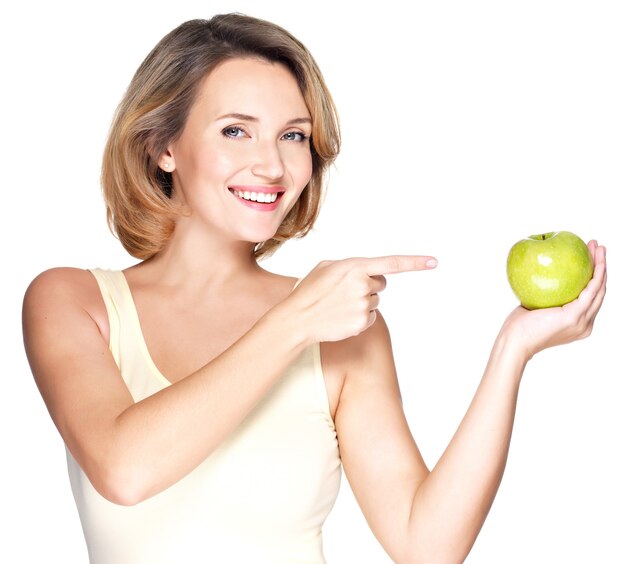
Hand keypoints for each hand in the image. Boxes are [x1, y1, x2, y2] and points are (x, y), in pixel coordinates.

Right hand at [286, 255, 437, 343]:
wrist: (298, 318)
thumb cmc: (309, 291)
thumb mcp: (326, 267)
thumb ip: (350, 265)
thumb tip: (367, 271)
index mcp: (354, 266)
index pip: (391, 263)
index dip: (415, 262)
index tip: (434, 262)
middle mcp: (362, 284)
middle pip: (381, 283)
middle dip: (369, 286)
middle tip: (346, 292)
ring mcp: (363, 304)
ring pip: (375, 301)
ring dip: (362, 302)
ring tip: (339, 306)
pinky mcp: (363, 322)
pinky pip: (371, 317)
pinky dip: (360, 318)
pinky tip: (342, 317)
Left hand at [501, 240, 606, 361]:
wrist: (515, 340)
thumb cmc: (520, 325)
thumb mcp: (538, 307)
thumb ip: (548, 295)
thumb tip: (547, 274)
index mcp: (578, 323)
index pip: (590, 296)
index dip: (594, 276)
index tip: (590, 256)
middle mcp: (585, 324)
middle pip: (599, 291)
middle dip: (601, 266)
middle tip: (598, 247)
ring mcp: (582, 322)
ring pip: (598, 288)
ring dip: (602, 266)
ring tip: (599, 247)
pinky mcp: (575, 316)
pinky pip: (590, 290)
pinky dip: (597, 274)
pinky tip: (596, 260)